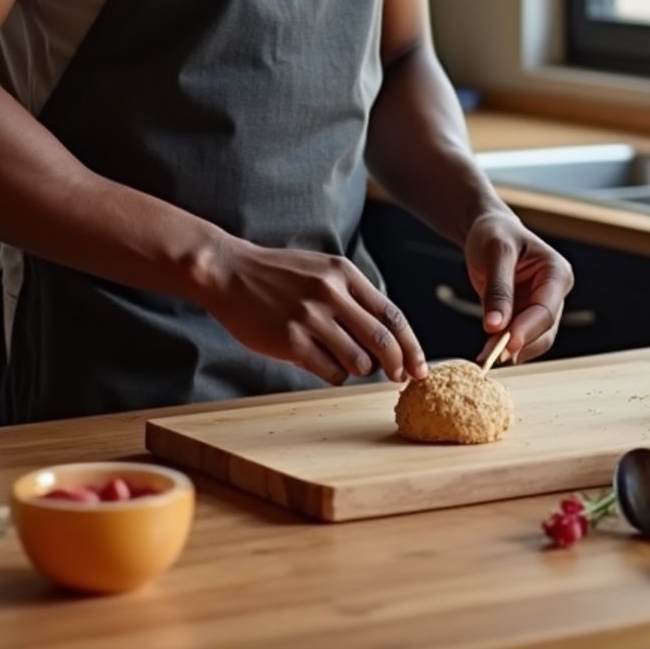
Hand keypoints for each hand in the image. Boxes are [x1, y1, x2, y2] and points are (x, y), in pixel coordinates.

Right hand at [198, 238, 427, 386]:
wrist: (229, 272)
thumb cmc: (277, 275)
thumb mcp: (321, 270)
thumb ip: (352, 296)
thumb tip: (387, 336)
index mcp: (343, 273)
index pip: (392, 315)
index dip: (412, 345)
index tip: (420, 367)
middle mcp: (331, 293)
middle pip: (383, 341)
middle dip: (397, 365)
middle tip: (399, 378)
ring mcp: (311, 318)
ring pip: (359, 362)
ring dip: (359, 369)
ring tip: (342, 360)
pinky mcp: (291, 341)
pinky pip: (330, 372)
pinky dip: (333, 374)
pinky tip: (320, 362)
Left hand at [463, 210, 573, 363]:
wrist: (486, 229)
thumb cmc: (494, 232)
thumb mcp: (495, 252)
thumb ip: (498, 289)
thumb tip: (496, 326)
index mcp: (556, 273)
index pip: (545, 310)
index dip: (527, 330)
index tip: (506, 345)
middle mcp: (554, 293)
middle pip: (543, 330)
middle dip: (518, 344)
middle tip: (490, 357)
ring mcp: (540, 307)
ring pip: (534, 340)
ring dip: (510, 351)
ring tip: (485, 357)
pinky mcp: (524, 316)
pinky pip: (518, 337)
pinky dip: (503, 346)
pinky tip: (486, 352)